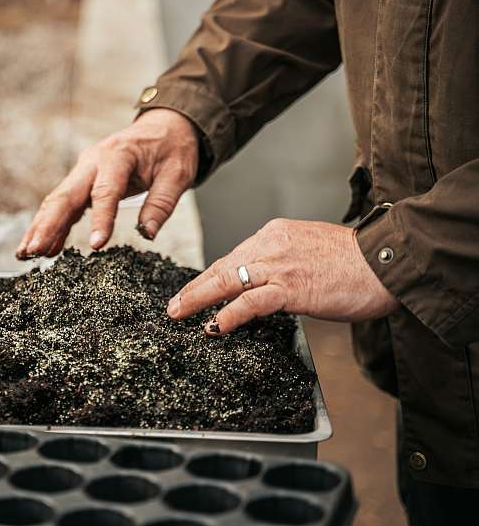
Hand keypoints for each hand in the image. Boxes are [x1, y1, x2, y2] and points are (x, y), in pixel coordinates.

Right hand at [16, 108, 198, 258]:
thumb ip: (162, 203)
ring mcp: (84, 171)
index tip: (95, 246)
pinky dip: (53, 226)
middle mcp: (92, 161)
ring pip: (57, 201)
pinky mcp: (82, 181)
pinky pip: (64, 205)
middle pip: (65, 195)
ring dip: (41, 227)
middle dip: (47, 225)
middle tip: (34, 251)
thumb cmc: (172, 148)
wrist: (164, 126)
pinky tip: (45, 248)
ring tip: (27, 254)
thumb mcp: (178, 174)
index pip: (105, 192)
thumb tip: (147, 234)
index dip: (100, 220)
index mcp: (117, 155)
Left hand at [167, 218, 399, 333]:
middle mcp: (271, 244)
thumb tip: (261, 285)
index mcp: (274, 234)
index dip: (209, 277)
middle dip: (194, 288)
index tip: (193, 290)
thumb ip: (282, 263)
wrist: (386, 260)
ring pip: (228, 280)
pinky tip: (215, 325)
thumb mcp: (308, 251)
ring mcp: (280, 265)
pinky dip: (229, 314)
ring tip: (180, 314)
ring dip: (199, 299)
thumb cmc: (354, 261)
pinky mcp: (292, 287)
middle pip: (222, 267)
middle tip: (174, 306)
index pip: (233, 257)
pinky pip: (252, 301)